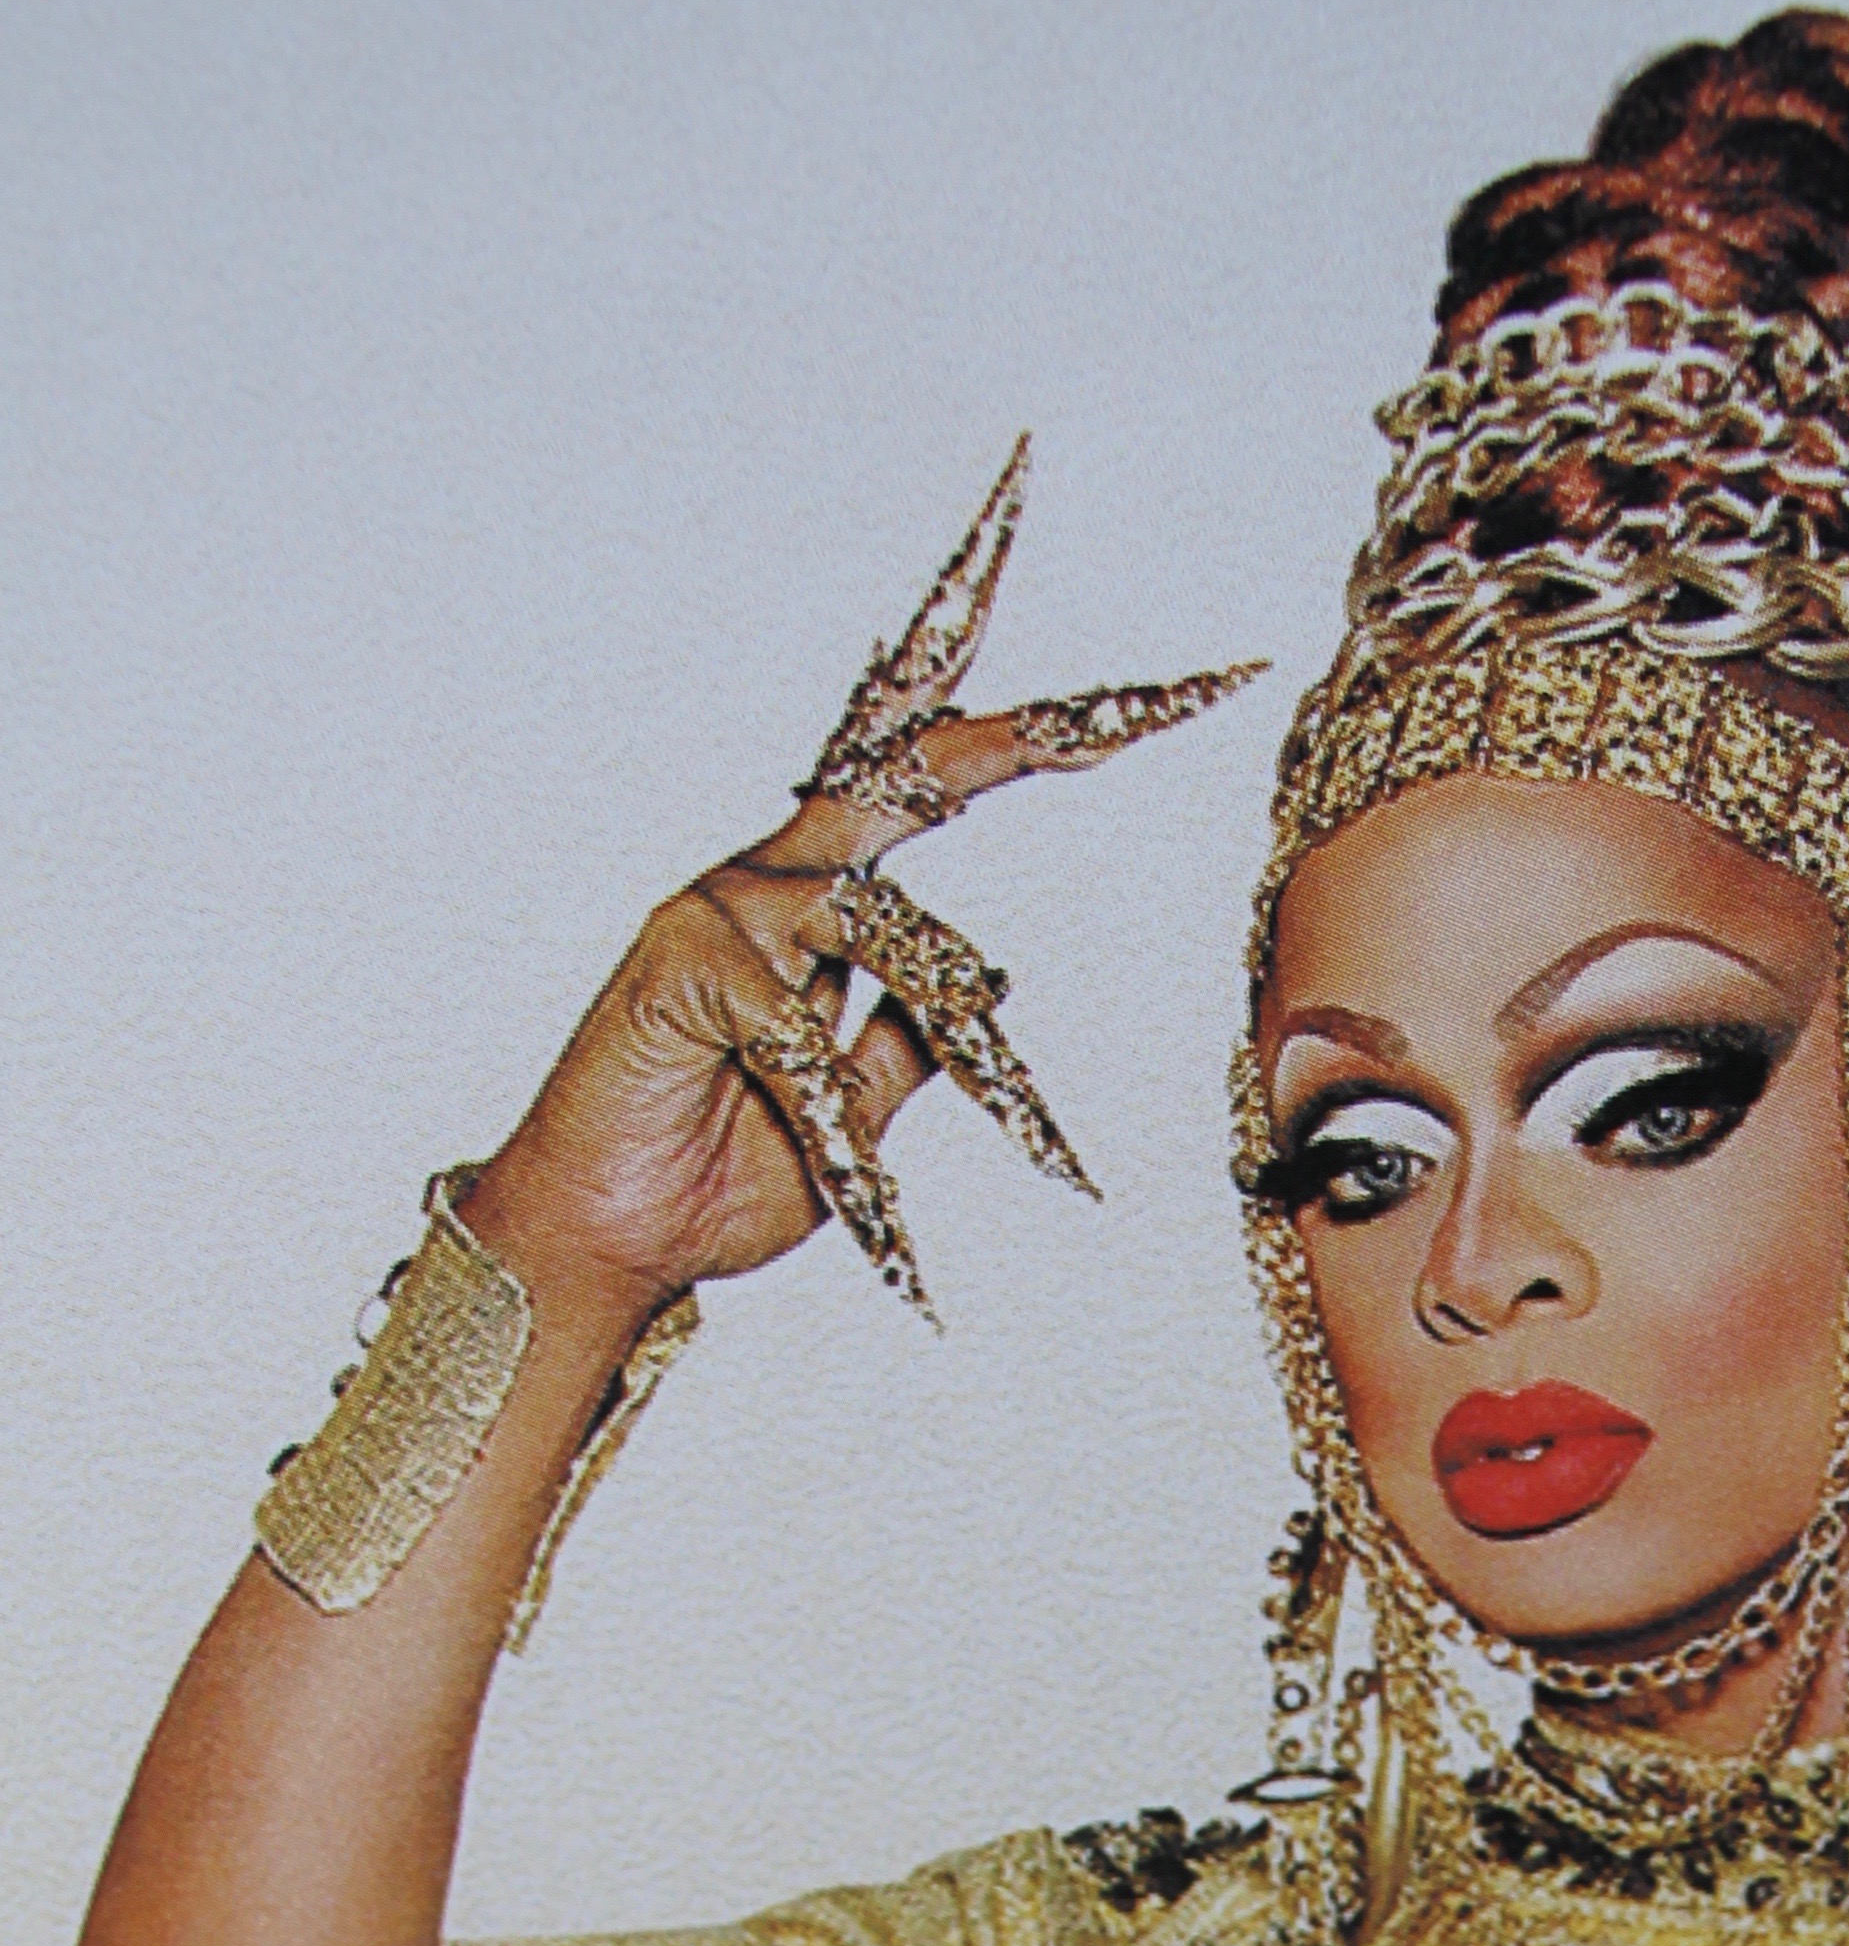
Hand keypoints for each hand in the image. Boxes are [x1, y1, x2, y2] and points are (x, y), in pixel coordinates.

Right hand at [464, 445, 1259, 1333]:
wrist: (615, 1244)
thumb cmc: (722, 1175)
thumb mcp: (859, 1115)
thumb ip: (910, 1042)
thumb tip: (991, 976)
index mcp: (818, 901)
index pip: (929, 791)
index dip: (1028, 742)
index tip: (1137, 706)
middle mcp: (769, 879)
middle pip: (907, 772)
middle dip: (1017, 736)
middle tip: (1134, 701)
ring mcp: (719, 911)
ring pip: (890, 928)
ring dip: (972, 1048)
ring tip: (1034, 1147)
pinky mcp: (681, 968)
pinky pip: (803, 1038)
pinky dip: (844, 1137)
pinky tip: (871, 1212)